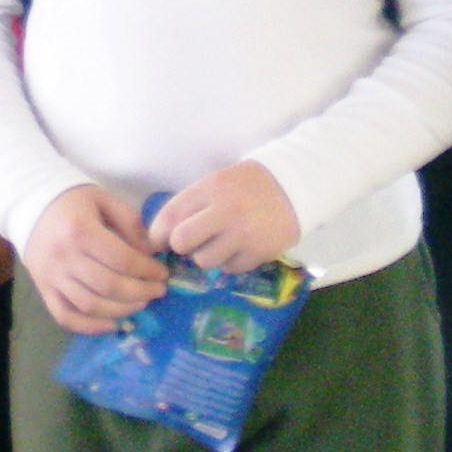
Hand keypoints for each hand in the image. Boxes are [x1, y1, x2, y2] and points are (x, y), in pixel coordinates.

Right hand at [20, 185, 168, 335]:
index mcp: (81, 230)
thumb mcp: (105, 200)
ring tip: (140, 304)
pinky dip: (89, 327)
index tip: (162, 274)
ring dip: (121, 310)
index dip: (147, 271)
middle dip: (140, 293)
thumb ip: (130, 224)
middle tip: (157, 292)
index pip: (121, 260)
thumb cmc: (72, 201)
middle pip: (108, 286)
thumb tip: (149, 255)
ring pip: (90, 305)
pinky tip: (111, 325)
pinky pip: (65, 316)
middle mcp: (64, 257)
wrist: (29, 204)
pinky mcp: (43, 289)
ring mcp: (51, 276)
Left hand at [149, 162, 298, 273]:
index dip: (157, 233)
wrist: (294, 187)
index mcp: (211, 187)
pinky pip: (229, 269)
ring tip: (219, 244)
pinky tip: (239, 247)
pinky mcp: (258, 253)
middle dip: (180, 246)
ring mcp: (243, 234)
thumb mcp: (218, 183)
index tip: (158, 242)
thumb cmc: (249, 185)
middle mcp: (225, 211)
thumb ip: (193, 204)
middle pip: (182, 241)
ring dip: (207, 256)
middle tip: (190, 244)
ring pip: (204, 260)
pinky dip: (229, 262)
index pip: (170, 215)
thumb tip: (163, 234)